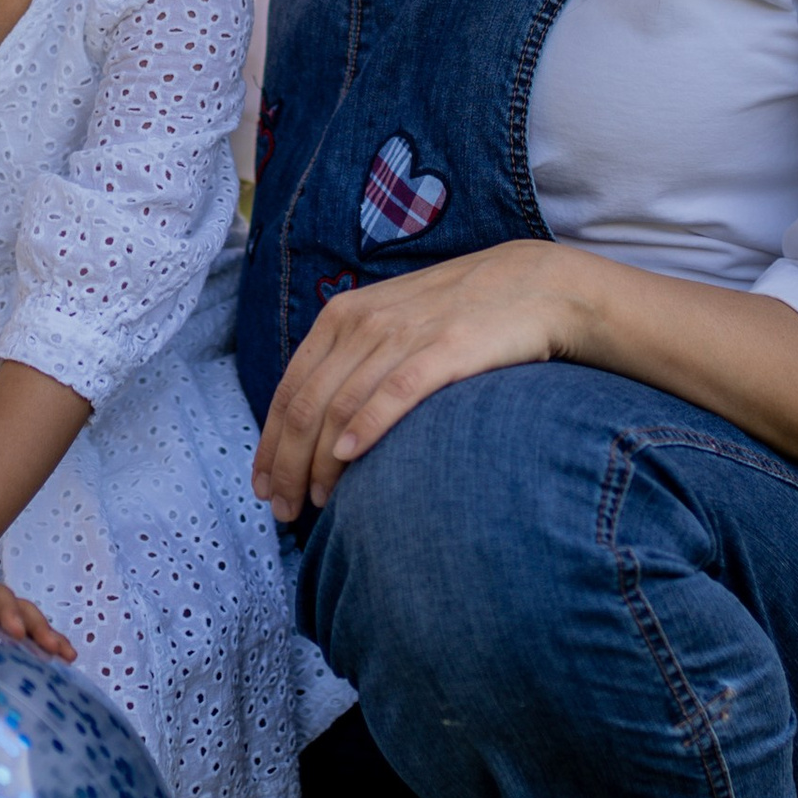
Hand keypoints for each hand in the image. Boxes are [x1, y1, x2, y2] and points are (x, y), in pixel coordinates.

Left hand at [252, 241, 583, 521]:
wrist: (534, 286)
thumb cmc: (460, 315)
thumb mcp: (393, 322)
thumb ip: (354, 359)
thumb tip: (320, 423)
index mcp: (342, 317)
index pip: (290, 390)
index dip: (270, 445)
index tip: (263, 488)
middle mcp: (364, 323)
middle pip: (307, 406)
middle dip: (287, 466)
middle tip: (283, 511)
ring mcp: (403, 335)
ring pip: (340, 408)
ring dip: (319, 463)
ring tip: (315, 503)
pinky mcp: (445, 349)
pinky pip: (394, 392)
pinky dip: (366, 427)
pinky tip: (348, 459)